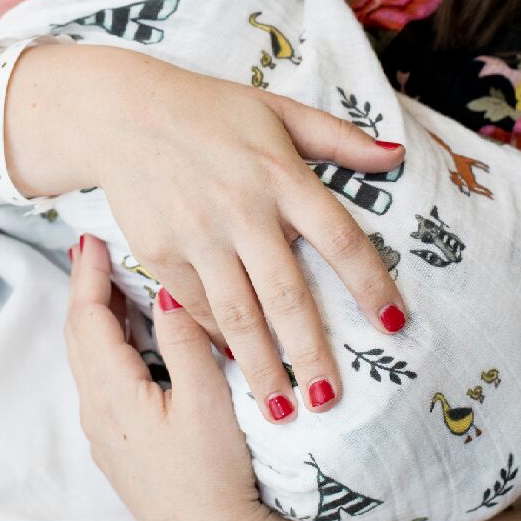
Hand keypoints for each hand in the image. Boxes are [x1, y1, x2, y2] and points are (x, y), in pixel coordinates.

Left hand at [64, 232, 272, 520]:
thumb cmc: (215, 475)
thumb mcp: (207, 400)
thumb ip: (184, 340)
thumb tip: (165, 290)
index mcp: (110, 393)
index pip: (87, 318)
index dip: (88, 275)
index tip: (91, 238)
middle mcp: (96, 412)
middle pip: (80, 337)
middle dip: (87, 290)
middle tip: (98, 249)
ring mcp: (104, 435)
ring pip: (89, 360)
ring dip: (98, 319)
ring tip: (116, 282)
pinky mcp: (119, 450)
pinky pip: (102, 382)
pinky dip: (109, 347)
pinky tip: (133, 340)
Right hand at [82, 52, 407, 427]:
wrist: (123, 113)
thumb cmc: (209, 110)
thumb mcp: (277, 110)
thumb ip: (338, 137)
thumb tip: (397, 155)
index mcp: (281, 175)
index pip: (339, 238)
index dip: (370, 284)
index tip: (392, 324)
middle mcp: (243, 210)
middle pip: (287, 295)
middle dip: (311, 354)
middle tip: (330, 400)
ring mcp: (199, 235)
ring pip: (238, 315)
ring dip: (262, 368)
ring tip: (283, 410)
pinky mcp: (161, 252)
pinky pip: (196, 307)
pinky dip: (217, 340)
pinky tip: (234, 367)